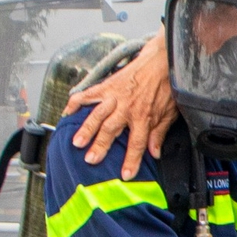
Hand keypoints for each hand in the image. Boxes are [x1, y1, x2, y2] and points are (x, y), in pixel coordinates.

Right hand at [67, 32, 175, 174]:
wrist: (161, 61)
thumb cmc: (165, 88)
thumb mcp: (169, 113)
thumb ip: (159, 134)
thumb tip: (154, 153)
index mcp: (144, 116)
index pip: (137, 143)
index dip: (131, 160)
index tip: (125, 175)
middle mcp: (127, 107)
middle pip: (111, 129)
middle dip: (101, 145)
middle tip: (91, 159)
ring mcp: (115, 96)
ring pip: (97, 114)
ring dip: (86, 129)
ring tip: (76, 142)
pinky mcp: (106, 86)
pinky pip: (88, 94)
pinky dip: (76, 103)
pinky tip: (67, 113)